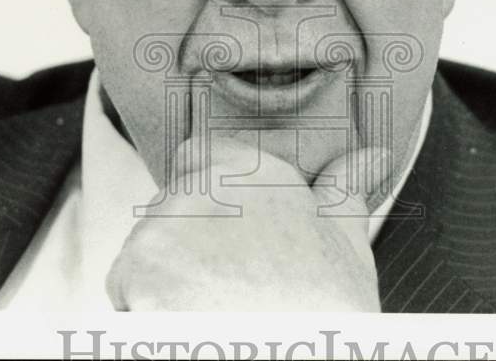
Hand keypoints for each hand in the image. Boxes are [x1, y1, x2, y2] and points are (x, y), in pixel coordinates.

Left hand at [107, 137, 390, 310]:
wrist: (303, 354)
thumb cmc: (327, 311)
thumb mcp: (344, 244)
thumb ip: (342, 189)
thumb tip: (370, 155)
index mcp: (254, 169)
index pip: (198, 155)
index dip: (208, 199)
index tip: (226, 239)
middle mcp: (204, 184)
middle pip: (169, 208)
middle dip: (186, 244)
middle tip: (229, 286)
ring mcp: (165, 226)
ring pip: (146, 252)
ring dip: (165, 279)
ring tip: (214, 311)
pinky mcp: (135, 271)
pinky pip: (125, 292)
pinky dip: (147, 313)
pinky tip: (191, 325)